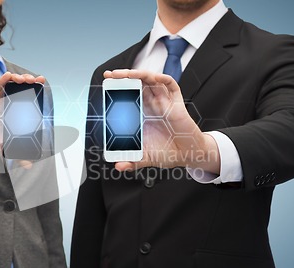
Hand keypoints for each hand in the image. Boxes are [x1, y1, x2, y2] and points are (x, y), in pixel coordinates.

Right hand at [0, 72, 45, 153]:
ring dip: (18, 78)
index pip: (27, 97)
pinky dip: (2, 80)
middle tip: (36, 80)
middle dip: (29, 81)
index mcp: (15, 111)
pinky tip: (8, 76)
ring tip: (24, 79)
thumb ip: (17, 155)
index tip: (43, 84)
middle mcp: (8, 102)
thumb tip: (29, 165)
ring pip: (9, 83)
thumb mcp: (5, 148)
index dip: (35, 89)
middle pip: (20, 87)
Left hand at [104, 69, 219, 173]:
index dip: (118, 87)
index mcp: (142, 114)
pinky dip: (163, 79)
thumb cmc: (167, 153)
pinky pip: (171, 86)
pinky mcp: (177, 104)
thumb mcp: (146, 158)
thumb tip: (118, 166)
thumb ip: (132, 161)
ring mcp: (164, 102)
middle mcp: (151, 105)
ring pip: (151, 81)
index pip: (128, 95)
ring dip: (140, 74)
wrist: (188, 156)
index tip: (105, 82)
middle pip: (137, 84)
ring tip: (128, 74)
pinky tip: (154, 78)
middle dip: (124, 77)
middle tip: (111, 75)